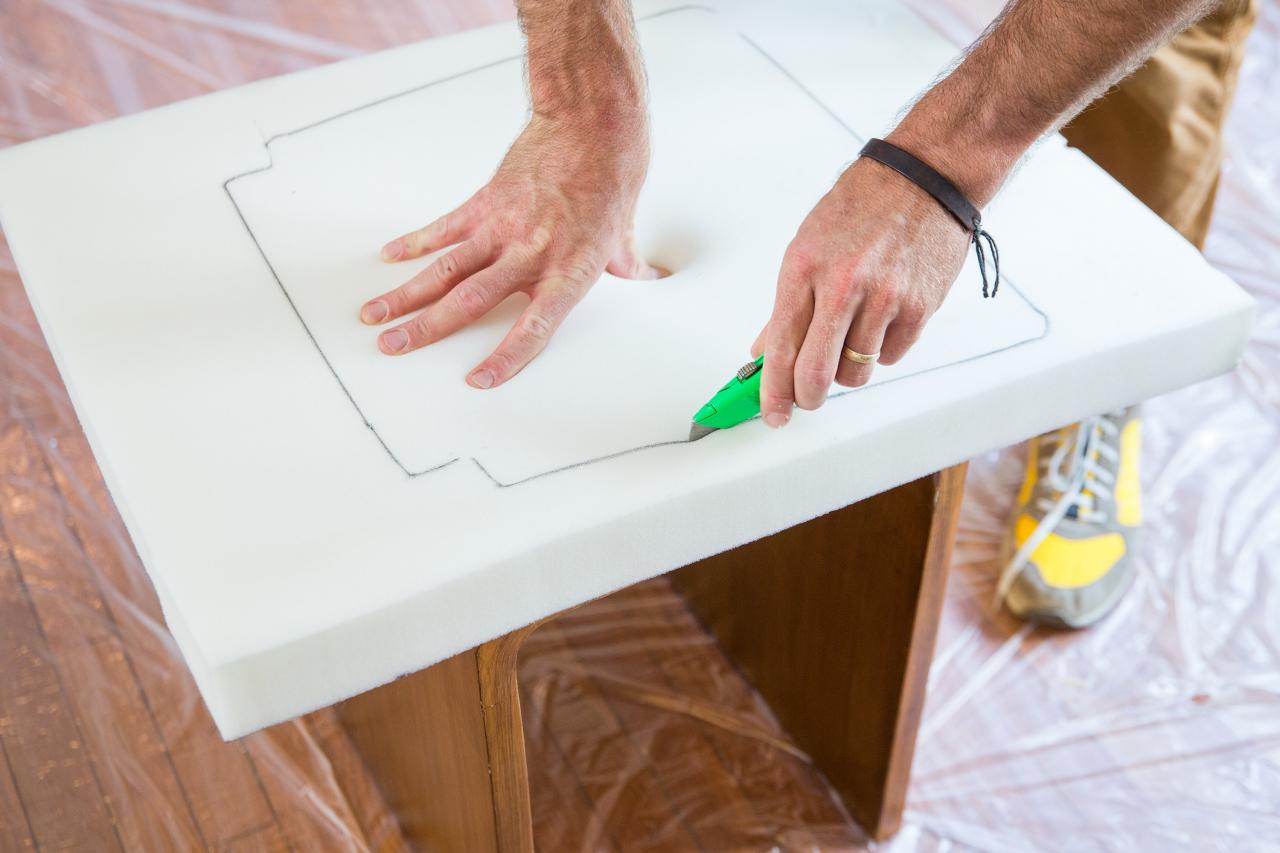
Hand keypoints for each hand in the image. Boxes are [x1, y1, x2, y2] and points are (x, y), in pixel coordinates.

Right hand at [361, 112, 658, 388]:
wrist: (590, 126)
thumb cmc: (611, 180)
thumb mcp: (623, 234)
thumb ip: (624, 265)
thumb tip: (646, 279)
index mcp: (567, 273)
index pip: (535, 327)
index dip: (506, 357)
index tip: (478, 381)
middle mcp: (530, 255)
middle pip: (468, 301)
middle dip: (426, 329)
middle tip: (391, 349)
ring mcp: (503, 227)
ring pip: (446, 268)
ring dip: (406, 294)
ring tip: (375, 315)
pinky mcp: (486, 200)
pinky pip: (445, 227)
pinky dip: (416, 242)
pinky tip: (390, 258)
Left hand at [751, 154, 970, 426]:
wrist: (925, 176)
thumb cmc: (863, 206)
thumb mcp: (808, 245)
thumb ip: (788, 304)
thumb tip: (765, 350)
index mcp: (805, 268)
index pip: (781, 348)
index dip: (773, 391)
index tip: (772, 414)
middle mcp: (843, 285)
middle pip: (817, 373)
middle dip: (807, 396)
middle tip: (806, 397)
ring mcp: (885, 298)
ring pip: (857, 372)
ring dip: (848, 368)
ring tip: (851, 334)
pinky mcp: (919, 308)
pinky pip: (891, 356)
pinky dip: (882, 349)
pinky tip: (882, 316)